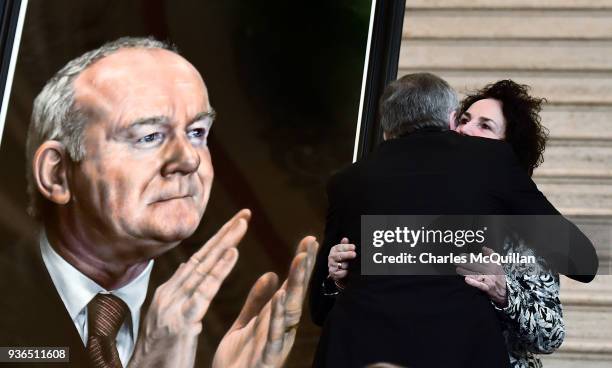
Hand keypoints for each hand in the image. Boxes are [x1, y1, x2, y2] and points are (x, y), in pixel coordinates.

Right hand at [128, 209, 250, 367]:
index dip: (218, 239)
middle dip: (225, 233)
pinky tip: (233, 254)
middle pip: (202, 257)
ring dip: (225, 243)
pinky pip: (204, 292)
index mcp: (169, 292)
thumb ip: (179, 292)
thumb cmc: (160, 353)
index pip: (198, 259)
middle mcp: (169, 293)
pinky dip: (219, 271)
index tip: (236, 222)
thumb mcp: (168, 317)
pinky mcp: (181, 321)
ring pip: (204, 268)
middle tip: (245, 213)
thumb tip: (187, 268)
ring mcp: (173, 305)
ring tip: (242, 225)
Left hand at [212, 236, 318, 367]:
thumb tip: (271, 274)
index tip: (310, 240)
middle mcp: (281, 328)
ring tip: (300, 260)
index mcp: (274, 318)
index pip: (291, 286)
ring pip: (290, 311)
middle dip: (304, 268)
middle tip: (312, 241)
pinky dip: (279, 317)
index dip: (300, 264)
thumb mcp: (246, 324)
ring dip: (296, 285)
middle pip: (295, 294)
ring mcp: (276, 343)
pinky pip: (274, 335)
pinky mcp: (266, 359)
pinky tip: (281, 297)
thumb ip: (257, 301)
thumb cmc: (238, 361)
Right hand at [327, 237, 355, 281]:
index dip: (346, 247)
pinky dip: (345, 272)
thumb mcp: (343, 251)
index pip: (339, 247)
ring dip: (347, 265)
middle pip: (339, 256)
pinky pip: (340, 273)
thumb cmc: (342, 260)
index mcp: (334, 250)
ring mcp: (332, 266)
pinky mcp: (333, 274)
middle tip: (354, 254)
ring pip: (341, 265)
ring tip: (352, 265)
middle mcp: (331, 257)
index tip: (354, 247)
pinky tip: (348, 271)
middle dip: (347, 255)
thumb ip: (344, 245)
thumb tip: (345, 239)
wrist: (338, 273)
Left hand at [455, 247, 506, 306]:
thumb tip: (484, 247)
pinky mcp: (487, 288)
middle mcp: (490, 271)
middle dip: (464, 263)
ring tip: (458, 269)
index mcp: (492, 264)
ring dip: (466, 272)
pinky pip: (480, 285)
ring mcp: (488, 279)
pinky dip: (474, 282)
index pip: (479, 259)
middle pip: (475, 266)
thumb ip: (491, 254)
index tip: (461, 255)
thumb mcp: (497, 263)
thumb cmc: (499, 275)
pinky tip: (466, 279)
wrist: (506, 291)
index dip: (469, 257)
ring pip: (475, 274)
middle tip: (455, 261)